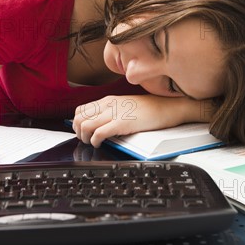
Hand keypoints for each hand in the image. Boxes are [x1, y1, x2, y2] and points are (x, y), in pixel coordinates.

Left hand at [72, 95, 188, 146]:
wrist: (167, 107)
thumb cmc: (150, 109)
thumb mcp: (126, 106)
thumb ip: (112, 111)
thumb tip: (99, 124)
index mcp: (108, 100)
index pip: (80, 110)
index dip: (77, 123)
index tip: (82, 132)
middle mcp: (108, 104)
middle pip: (78, 118)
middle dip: (78, 132)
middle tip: (86, 140)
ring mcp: (114, 113)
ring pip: (84, 125)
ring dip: (85, 138)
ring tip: (92, 143)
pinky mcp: (121, 123)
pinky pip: (98, 133)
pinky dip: (95, 141)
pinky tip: (100, 144)